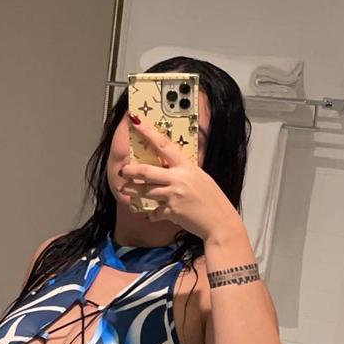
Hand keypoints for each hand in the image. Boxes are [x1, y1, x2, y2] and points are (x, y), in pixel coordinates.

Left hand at [121, 115, 240, 241]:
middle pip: (147, 171)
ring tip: (126, 190)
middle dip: (131, 171)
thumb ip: (184, 173)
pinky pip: (155, 212)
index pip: (163, 145)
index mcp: (187, 166)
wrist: (220, 222)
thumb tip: (170, 171)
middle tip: (123, 171)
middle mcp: (178, 179)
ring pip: (146, 191)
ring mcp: (173, 195)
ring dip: (133, 191)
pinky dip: (152, 214)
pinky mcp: (171, 212)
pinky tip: (151, 216)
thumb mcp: (200, 178)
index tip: (136, 121)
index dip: (148, 132)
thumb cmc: (213, 200)